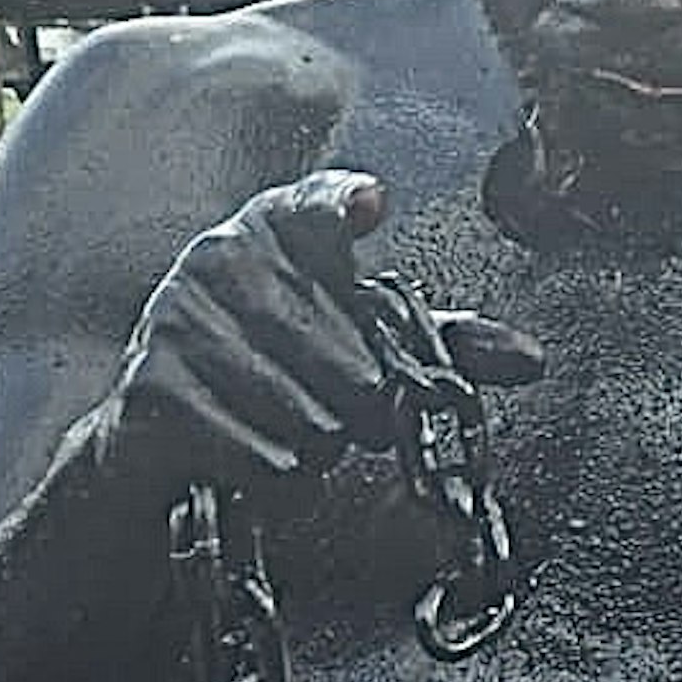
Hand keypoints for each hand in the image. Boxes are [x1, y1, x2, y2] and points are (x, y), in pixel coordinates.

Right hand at [99, 168, 537, 492]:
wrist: (162, 422)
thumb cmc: (282, 364)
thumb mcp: (361, 338)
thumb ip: (445, 343)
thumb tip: (530, 359)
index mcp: (276, 226)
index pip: (316, 204)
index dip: (342, 206)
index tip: (371, 207)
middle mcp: (219, 258)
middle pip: (351, 363)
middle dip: (367, 410)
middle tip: (348, 412)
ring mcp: (176, 321)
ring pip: (311, 419)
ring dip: (322, 447)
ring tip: (300, 429)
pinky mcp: (152, 390)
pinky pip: (264, 458)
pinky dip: (280, 477)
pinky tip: (264, 453)